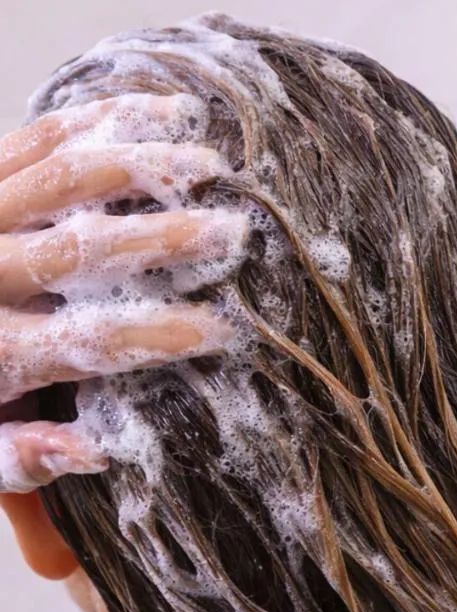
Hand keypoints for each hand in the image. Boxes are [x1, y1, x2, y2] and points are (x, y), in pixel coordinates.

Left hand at [0, 94, 248, 491]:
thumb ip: (26, 455)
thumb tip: (97, 451)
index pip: (91, 341)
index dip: (160, 337)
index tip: (221, 331)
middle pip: (85, 249)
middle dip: (166, 238)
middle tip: (231, 230)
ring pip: (65, 177)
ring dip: (142, 165)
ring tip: (208, 162)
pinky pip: (37, 137)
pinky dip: (98, 119)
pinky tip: (156, 112)